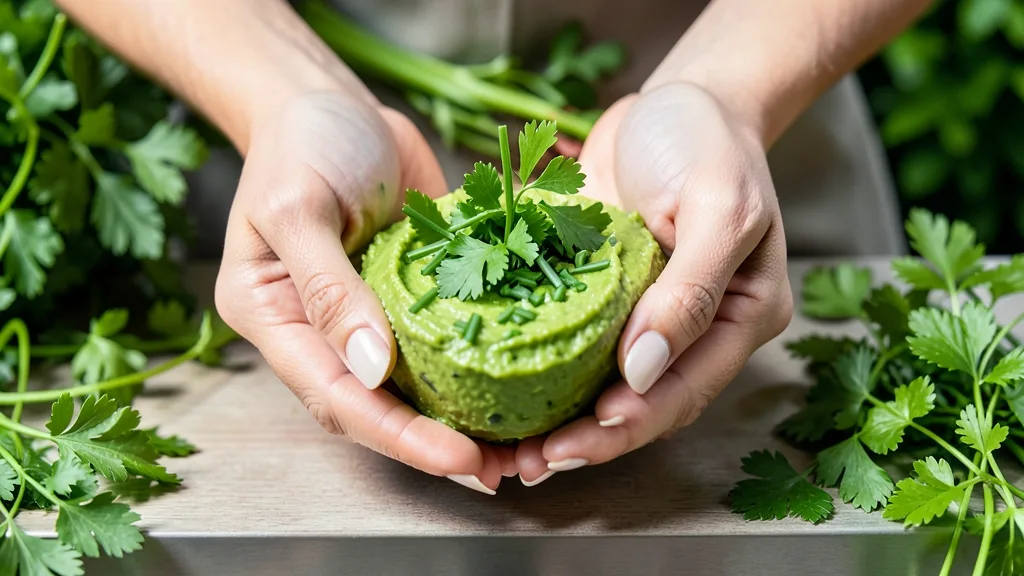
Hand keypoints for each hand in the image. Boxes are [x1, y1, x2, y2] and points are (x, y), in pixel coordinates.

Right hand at [215, 90, 513, 492]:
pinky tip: (519, 380)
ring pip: (412, 384)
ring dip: (460, 417)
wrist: (330, 101)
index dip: (397, 434)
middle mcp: (319, 330)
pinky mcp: (408, 293)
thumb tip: (370, 366)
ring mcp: (365, 315)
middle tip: (497, 470)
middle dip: (433, 445)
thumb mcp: (299, 205)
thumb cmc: (299, 142)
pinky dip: (477, 364)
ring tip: (516, 447)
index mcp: (274, 318)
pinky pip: (442, 337)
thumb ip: (328, 286)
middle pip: (374, 406)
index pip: (336, 397)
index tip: (456, 457)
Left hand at [516, 82, 792, 483]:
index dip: (633, 422)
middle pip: (643, 404)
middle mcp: (694, 330)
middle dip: (589, 440)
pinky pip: (572, 342)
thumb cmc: (709, 143)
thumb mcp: (718, 207)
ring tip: (510, 452)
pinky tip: (500, 390)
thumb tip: (642, 370)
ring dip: (559, 421)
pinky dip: (540, 370)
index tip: (580, 440)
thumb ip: (690, 290)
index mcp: (738, 318)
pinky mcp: (603, 296)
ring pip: (604, 386)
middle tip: (533, 466)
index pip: (686, 389)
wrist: (675, 100)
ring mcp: (646, 316)